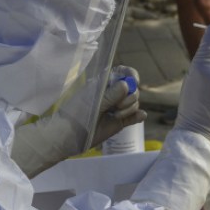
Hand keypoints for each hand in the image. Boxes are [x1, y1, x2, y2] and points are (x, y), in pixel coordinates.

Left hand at [10, 66, 144, 174]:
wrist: (69, 136)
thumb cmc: (77, 114)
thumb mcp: (93, 102)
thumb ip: (110, 94)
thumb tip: (127, 85)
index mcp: (105, 84)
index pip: (124, 73)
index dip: (131, 76)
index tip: (133, 83)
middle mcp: (113, 94)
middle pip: (133, 89)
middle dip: (129, 98)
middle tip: (116, 107)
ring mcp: (117, 108)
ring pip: (134, 103)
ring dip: (128, 109)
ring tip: (115, 116)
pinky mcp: (119, 121)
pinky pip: (134, 116)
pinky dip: (138, 116)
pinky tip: (140, 117)